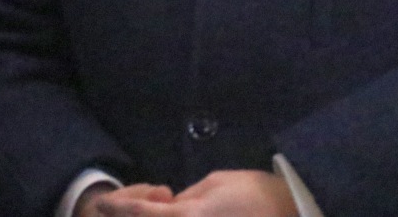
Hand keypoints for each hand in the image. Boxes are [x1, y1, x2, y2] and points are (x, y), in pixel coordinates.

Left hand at [83, 171, 297, 215]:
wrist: (295, 213)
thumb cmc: (257, 194)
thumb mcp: (214, 184)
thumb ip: (184, 201)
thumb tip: (167, 210)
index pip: (140, 216)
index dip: (118, 208)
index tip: (102, 204)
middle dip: (135, 216)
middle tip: (147, 201)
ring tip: (167, 206)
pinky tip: (181, 214)